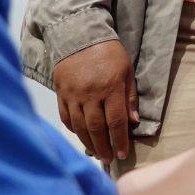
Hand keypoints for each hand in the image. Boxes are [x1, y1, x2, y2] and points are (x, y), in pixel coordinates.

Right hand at [53, 39, 138, 164]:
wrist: (79, 34)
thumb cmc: (108, 52)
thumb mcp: (126, 70)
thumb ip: (129, 97)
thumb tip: (133, 122)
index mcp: (110, 87)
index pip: (116, 121)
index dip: (119, 140)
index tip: (122, 154)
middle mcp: (90, 94)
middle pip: (96, 128)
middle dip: (103, 147)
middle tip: (108, 160)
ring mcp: (73, 94)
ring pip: (80, 126)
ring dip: (88, 143)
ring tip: (96, 153)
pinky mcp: (60, 92)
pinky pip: (66, 117)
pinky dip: (73, 129)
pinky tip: (80, 137)